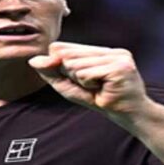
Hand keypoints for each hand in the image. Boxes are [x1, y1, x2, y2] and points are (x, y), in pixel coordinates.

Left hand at [28, 41, 151, 117]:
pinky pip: (86, 73)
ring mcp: (117, 56)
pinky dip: (89, 84)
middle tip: (92, 86)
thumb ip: (53, 72)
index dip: (61, 65)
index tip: (79, 80)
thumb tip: (33, 60)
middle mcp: (110, 50)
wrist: (130, 116)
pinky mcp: (120, 66)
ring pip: (75, 65)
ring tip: (98, 88)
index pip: (64, 48)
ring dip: (81, 81)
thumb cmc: (101, 100)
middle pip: (67, 56)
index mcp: (101, 51)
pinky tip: (104, 89)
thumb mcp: (71, 85)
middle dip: (72, 76)